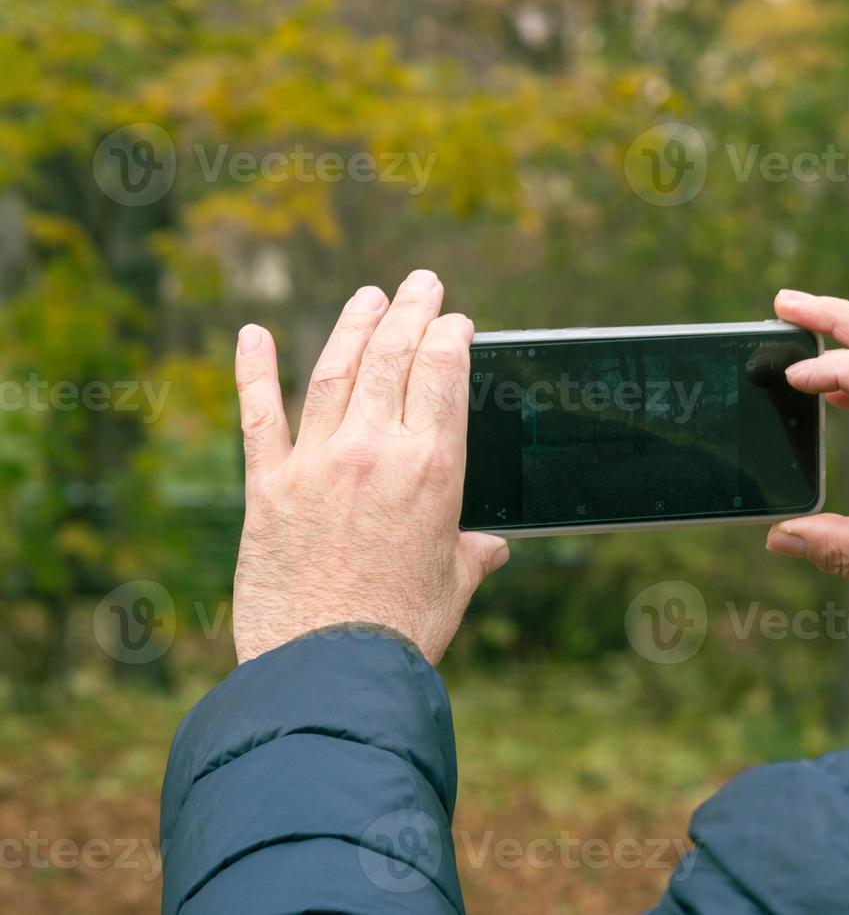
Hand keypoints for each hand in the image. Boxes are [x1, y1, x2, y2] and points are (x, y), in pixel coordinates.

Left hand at [230, 270, 508, 664]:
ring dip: (354, 326)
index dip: (451, 336)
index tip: (455, 321)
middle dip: (412, 311)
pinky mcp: (266, 488)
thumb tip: (491, 546)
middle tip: (421, 283)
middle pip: (394, 357)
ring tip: (369, 296)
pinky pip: (258, 415)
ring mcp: (316, 463)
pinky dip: (253, 371)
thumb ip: (472, 552)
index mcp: (432, 469)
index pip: (444, 374)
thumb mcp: (453, 584)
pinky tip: (252, 335)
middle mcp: (374, 451)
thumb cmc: (402, 632)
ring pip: (335, 371)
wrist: (327, 669)